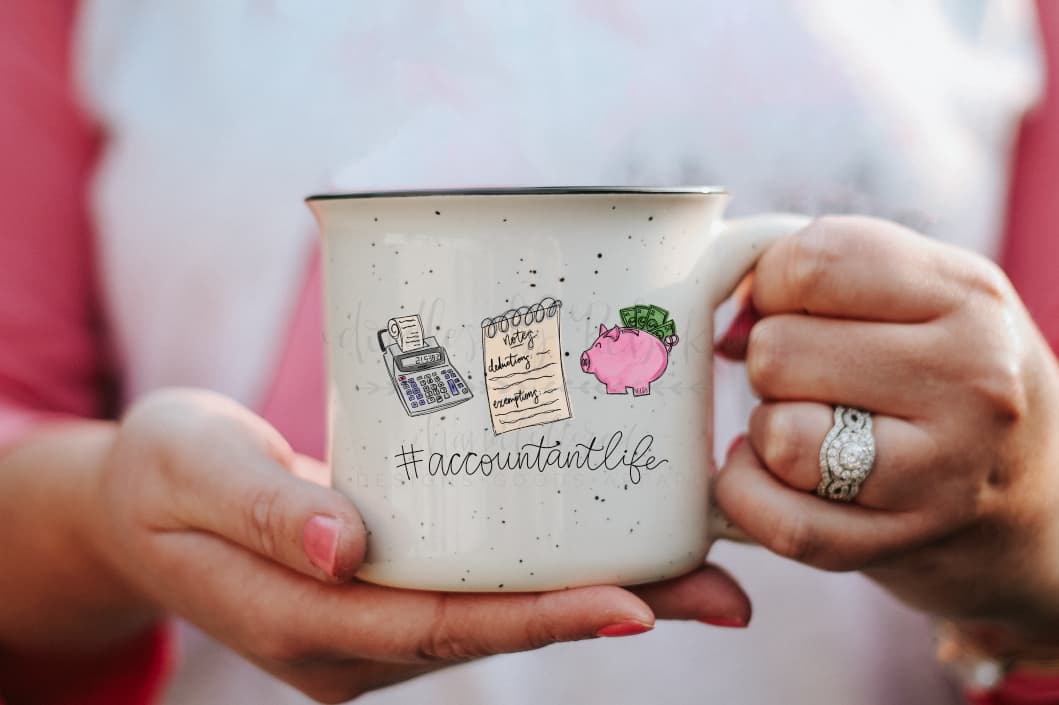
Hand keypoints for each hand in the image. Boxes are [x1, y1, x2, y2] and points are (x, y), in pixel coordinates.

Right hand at [91, 389, 749, 701]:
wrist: (144, 504)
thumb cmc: (163, 478)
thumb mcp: (192, 471)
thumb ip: (263, 510)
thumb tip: (346, 546)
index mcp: (305, 623)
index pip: (438, 627)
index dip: (537, 620)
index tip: (635, 602)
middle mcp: (353, 643)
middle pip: (495, 628)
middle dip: (607, 612)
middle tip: (719, 593)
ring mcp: (375, 628)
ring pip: (500, 614)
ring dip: (598, 595)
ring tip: (701, 570)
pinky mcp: (390, 593)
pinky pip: (482, 590)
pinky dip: (550, 574)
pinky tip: (613, 544)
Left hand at [715, 216, 1058, 653]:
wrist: (1033, 502)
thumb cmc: (948, 379)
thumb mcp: (926, 298)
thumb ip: (826, 277)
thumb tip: (725, 318)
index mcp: (967, 296)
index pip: (812, 264)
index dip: (771, 285)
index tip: (789, 308)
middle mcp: (972, 379)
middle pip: (777, 352)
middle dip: (769, 363)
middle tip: (808, 380)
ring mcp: (944, 470)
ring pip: (779, 436)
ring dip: (766, 432)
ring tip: (803, 427)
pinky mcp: (904, 541)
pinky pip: (781, 521)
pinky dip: (750, 496)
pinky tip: (772, 477)